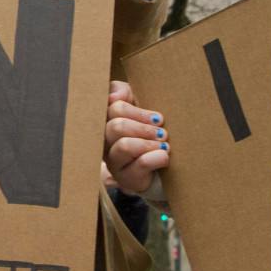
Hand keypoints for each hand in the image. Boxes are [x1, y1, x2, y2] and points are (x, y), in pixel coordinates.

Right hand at [105, 79, 169, 193]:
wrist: (162, 166)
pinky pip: (139, 164)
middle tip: (162, 132)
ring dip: (149, 143)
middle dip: (144, 128)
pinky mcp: (126, 179)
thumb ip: (122, 91)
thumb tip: (114, 97)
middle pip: (116, 127)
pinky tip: (165, 156)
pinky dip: (156, 157)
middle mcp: (105, 142)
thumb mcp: (137, 104)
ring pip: (124, 146)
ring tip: (165, 144)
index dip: (137, 112)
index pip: (114, 108)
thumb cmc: (148, 130)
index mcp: (107, 121)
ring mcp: (113, 162)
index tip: (158, 118)